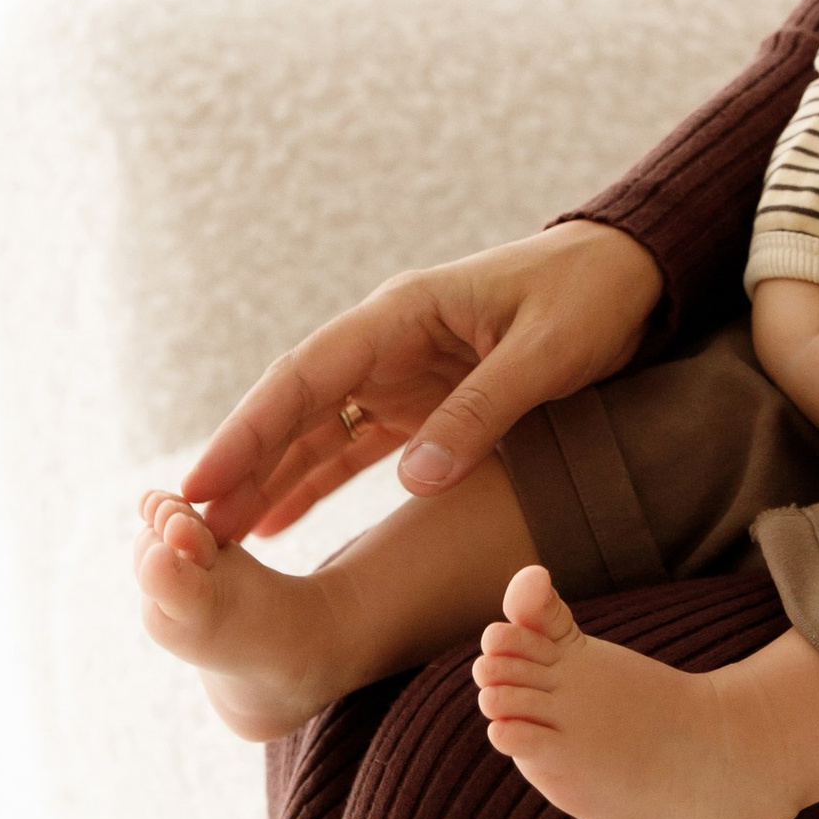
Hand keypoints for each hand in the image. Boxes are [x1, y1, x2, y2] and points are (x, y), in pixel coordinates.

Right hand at [179, 219, 666, 545]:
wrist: (632, 274)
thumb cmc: (591, 298)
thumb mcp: (546, 352)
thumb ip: (482, 410)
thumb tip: (413, 482)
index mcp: (403, 313)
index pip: (309, 374)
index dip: (250, 430)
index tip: (200, 484)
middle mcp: (387, 341)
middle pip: (296, 407)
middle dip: (240, 466)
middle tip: (185, 536)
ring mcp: (400, 371)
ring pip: (315, 431)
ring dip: (267, 481)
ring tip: (215, 544)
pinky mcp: (421, 399)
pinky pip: (353, 444)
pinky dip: (313, 481)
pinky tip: (275, 524)